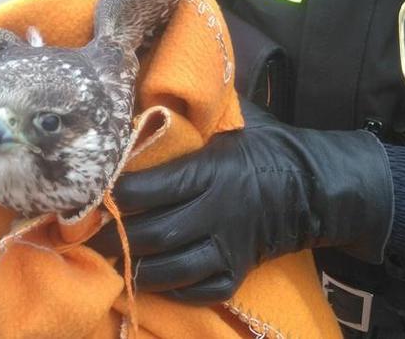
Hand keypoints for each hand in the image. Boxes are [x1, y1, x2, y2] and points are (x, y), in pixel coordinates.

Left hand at [88, 102, 393, 304]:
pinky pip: (198, 289)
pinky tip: (152, 277)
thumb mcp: (226, 130)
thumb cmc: (261, 150)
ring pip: (172, 268)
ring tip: (115, 257)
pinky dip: (171, 288)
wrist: (311, 187)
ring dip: (137, 266)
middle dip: (119, 236)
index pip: (152, 188)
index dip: (118, 194)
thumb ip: (187, 128)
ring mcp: (229, 246)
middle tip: (93, 232)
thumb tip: (142, 114)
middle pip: (155, 232)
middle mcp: (218, 212)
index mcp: (211, 172)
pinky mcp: (238, 271)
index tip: (98, 193)